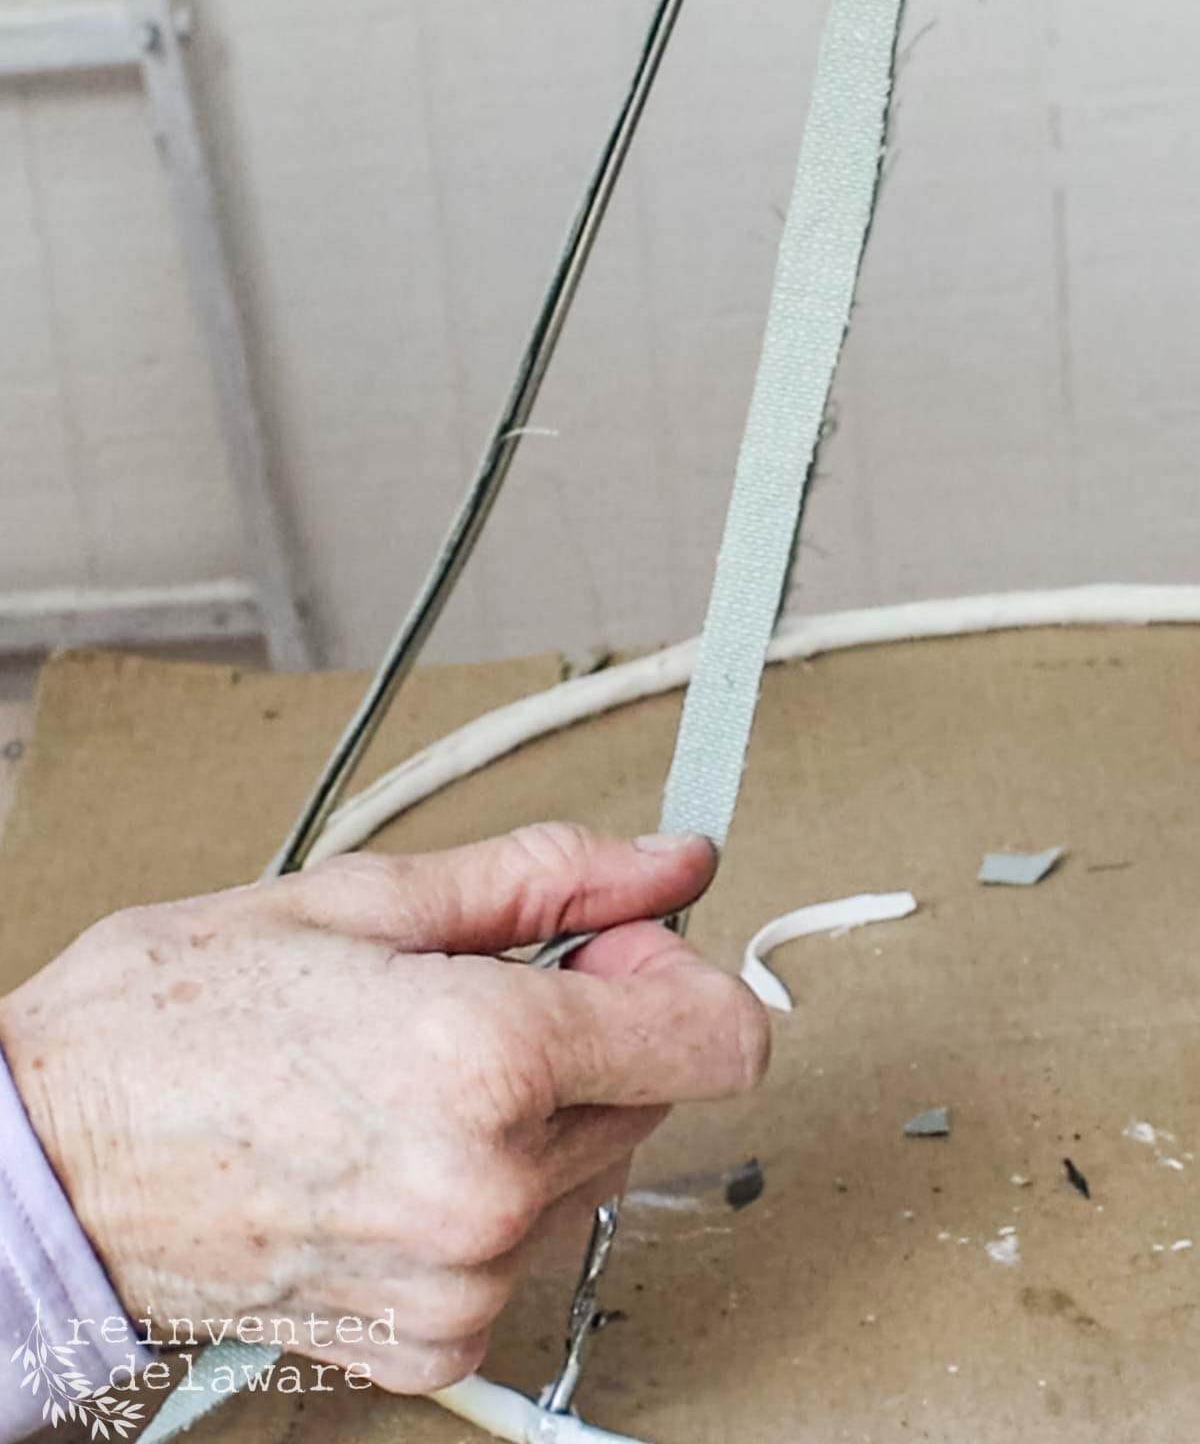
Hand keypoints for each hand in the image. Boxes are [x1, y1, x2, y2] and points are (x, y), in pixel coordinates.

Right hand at [0, 825, 766, 1392]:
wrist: (45, 1166)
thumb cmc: (172, 1021)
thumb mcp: (363, 899)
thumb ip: (547, 876)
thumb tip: (669, 862)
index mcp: (484, 1058)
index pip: (721, 1038)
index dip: (680, 976)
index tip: (617, 948)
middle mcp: (492, 1189)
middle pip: (654, 1095)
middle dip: (594, 1031)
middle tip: (471, 991)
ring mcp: (464, 1282)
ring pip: (589, 1167)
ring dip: (536, 1111)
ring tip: (403, 1069)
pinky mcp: (434, 1343)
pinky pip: (523, 1243)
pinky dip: (486, 1186)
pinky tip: (387, 1145)